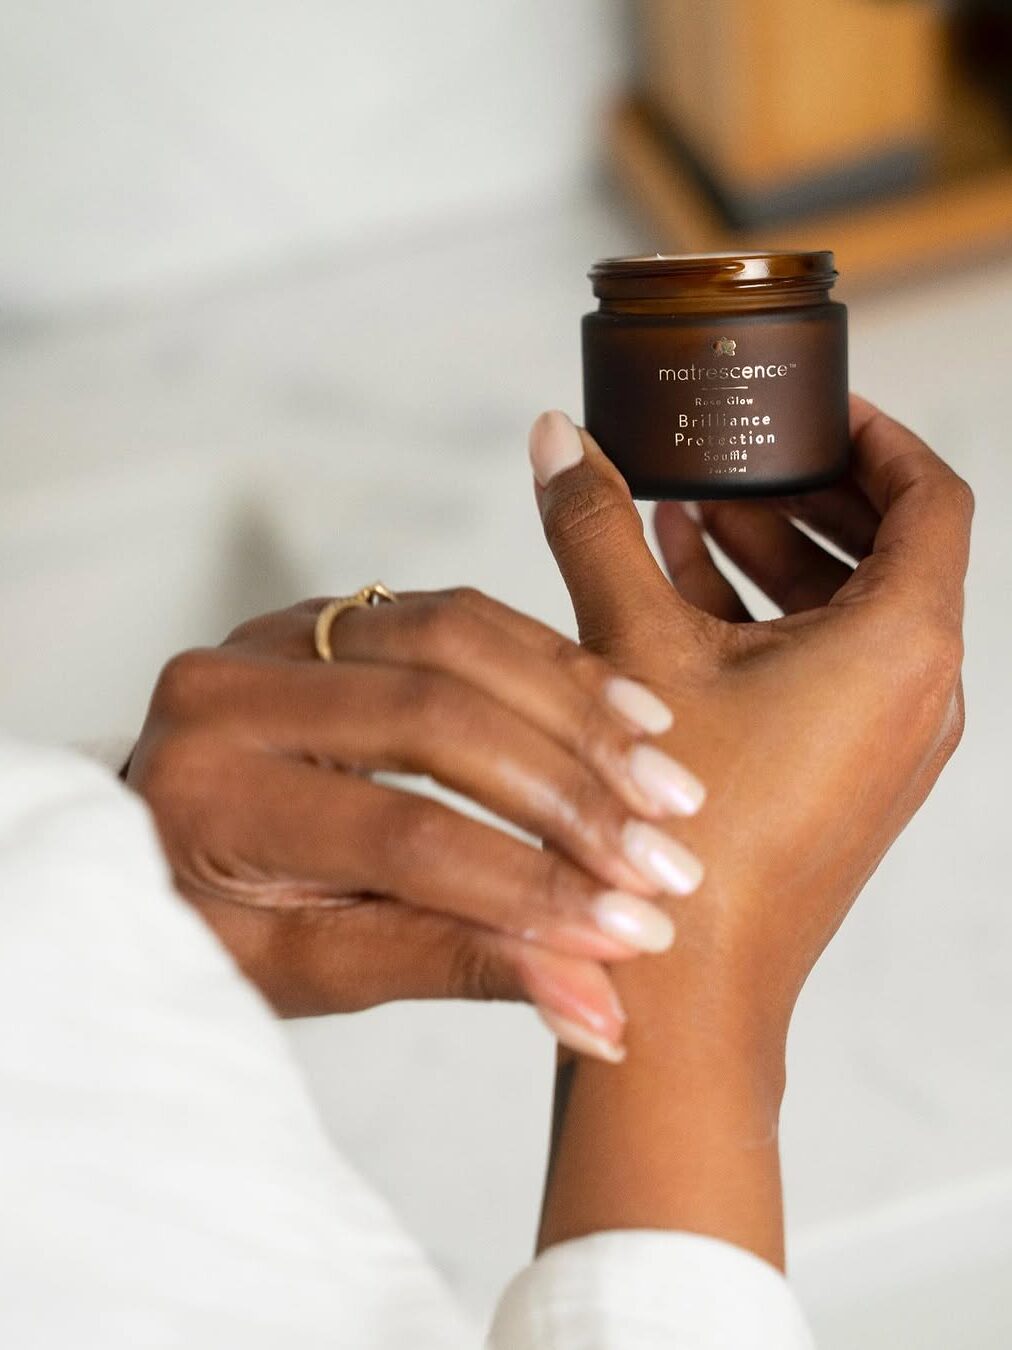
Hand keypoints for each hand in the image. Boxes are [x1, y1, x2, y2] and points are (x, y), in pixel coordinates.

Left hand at [126, 588, 705, 1057]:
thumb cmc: (218, 925)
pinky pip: (456, 614)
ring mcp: (276, 633)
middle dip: (570, 792)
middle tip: (667, 856)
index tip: (634, 930)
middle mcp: (229, 691)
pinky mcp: (329, 612)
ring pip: (458, 640)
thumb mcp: (313, 969)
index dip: (528, 884)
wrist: (152, 844)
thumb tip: (599, 1006)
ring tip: (668, 779)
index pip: (401, 835)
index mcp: (210, 796)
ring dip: (577, 711)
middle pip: (436, 717)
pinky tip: (624, 711)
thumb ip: (452, 965)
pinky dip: (548, 660)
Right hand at [529, 399, 970, 1259]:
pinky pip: (830, 674)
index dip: (876, 437)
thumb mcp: (634, 648)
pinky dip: (770, 626)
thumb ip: (598, 527)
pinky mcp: (848, 782)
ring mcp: (888, 746)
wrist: (687, 989)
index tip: (818, 410)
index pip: (930, 497)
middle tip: (730, 462)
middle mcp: (919, 696)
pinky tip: (678, 600)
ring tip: (684, 522)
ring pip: (852, 617)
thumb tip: (561, 440)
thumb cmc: (680, 830)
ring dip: (776, 561)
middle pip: (892, 553)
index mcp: (904, 646)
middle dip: (804, 498)